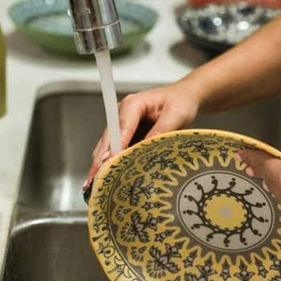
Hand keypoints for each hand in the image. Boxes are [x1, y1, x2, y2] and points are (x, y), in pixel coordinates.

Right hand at [84, 81, 201, 188]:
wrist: (185, 97)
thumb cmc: (181, 102)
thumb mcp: (176, 116)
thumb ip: (160, 132)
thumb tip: (145, 151)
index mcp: (133, 104)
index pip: (120, 128)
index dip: (113, 146)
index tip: (108, 162)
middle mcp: (123, 112)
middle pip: (108, 138)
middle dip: (100, 160)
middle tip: (95, 179)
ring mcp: (123, 123)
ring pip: (108, 145)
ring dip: (102, 163)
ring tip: (96, 183)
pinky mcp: (127, 132)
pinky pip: (117, 148)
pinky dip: (112, 162)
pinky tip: (108, 176)